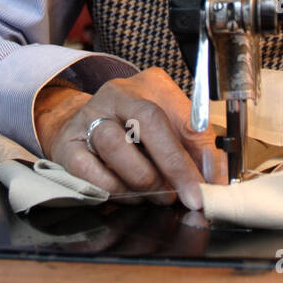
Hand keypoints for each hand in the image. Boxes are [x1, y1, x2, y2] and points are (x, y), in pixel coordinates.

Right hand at [35, 68, 225, 209]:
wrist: (84, 126)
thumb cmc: (135, 130)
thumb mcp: (170, 127)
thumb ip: (195, 147)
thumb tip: (215, 176)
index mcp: (148, 86)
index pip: (177, 114)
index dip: (191, 155)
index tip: (205, 186)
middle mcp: (116, 94)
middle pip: (148, 122)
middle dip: (171, 167)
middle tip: (182, 197)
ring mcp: (88, 117)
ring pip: (116, 147)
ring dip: (141, 181)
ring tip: (154, 195)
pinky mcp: (68, 144)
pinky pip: (89, 170)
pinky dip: (112, 188)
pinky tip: (126, 193)